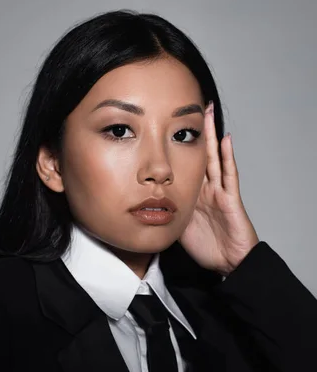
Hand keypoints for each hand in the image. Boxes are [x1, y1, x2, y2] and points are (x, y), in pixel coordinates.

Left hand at [178, 101, 259, 276]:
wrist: (228, 263)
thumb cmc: (206, 247)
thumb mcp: (177, 226)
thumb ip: (164, 212)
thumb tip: (141, 205)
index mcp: (192, 194)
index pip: (182, 164)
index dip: (175, 146)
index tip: (164, 126)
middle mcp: (206, 188)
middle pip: (198, 154)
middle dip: (194, 132)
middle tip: (189, 108)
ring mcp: (219, 192)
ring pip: (213, 158)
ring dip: (210, 136)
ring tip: (208, 112)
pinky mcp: (230, 199)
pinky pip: (229, 175)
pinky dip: (228, 157)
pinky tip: (225, 140)